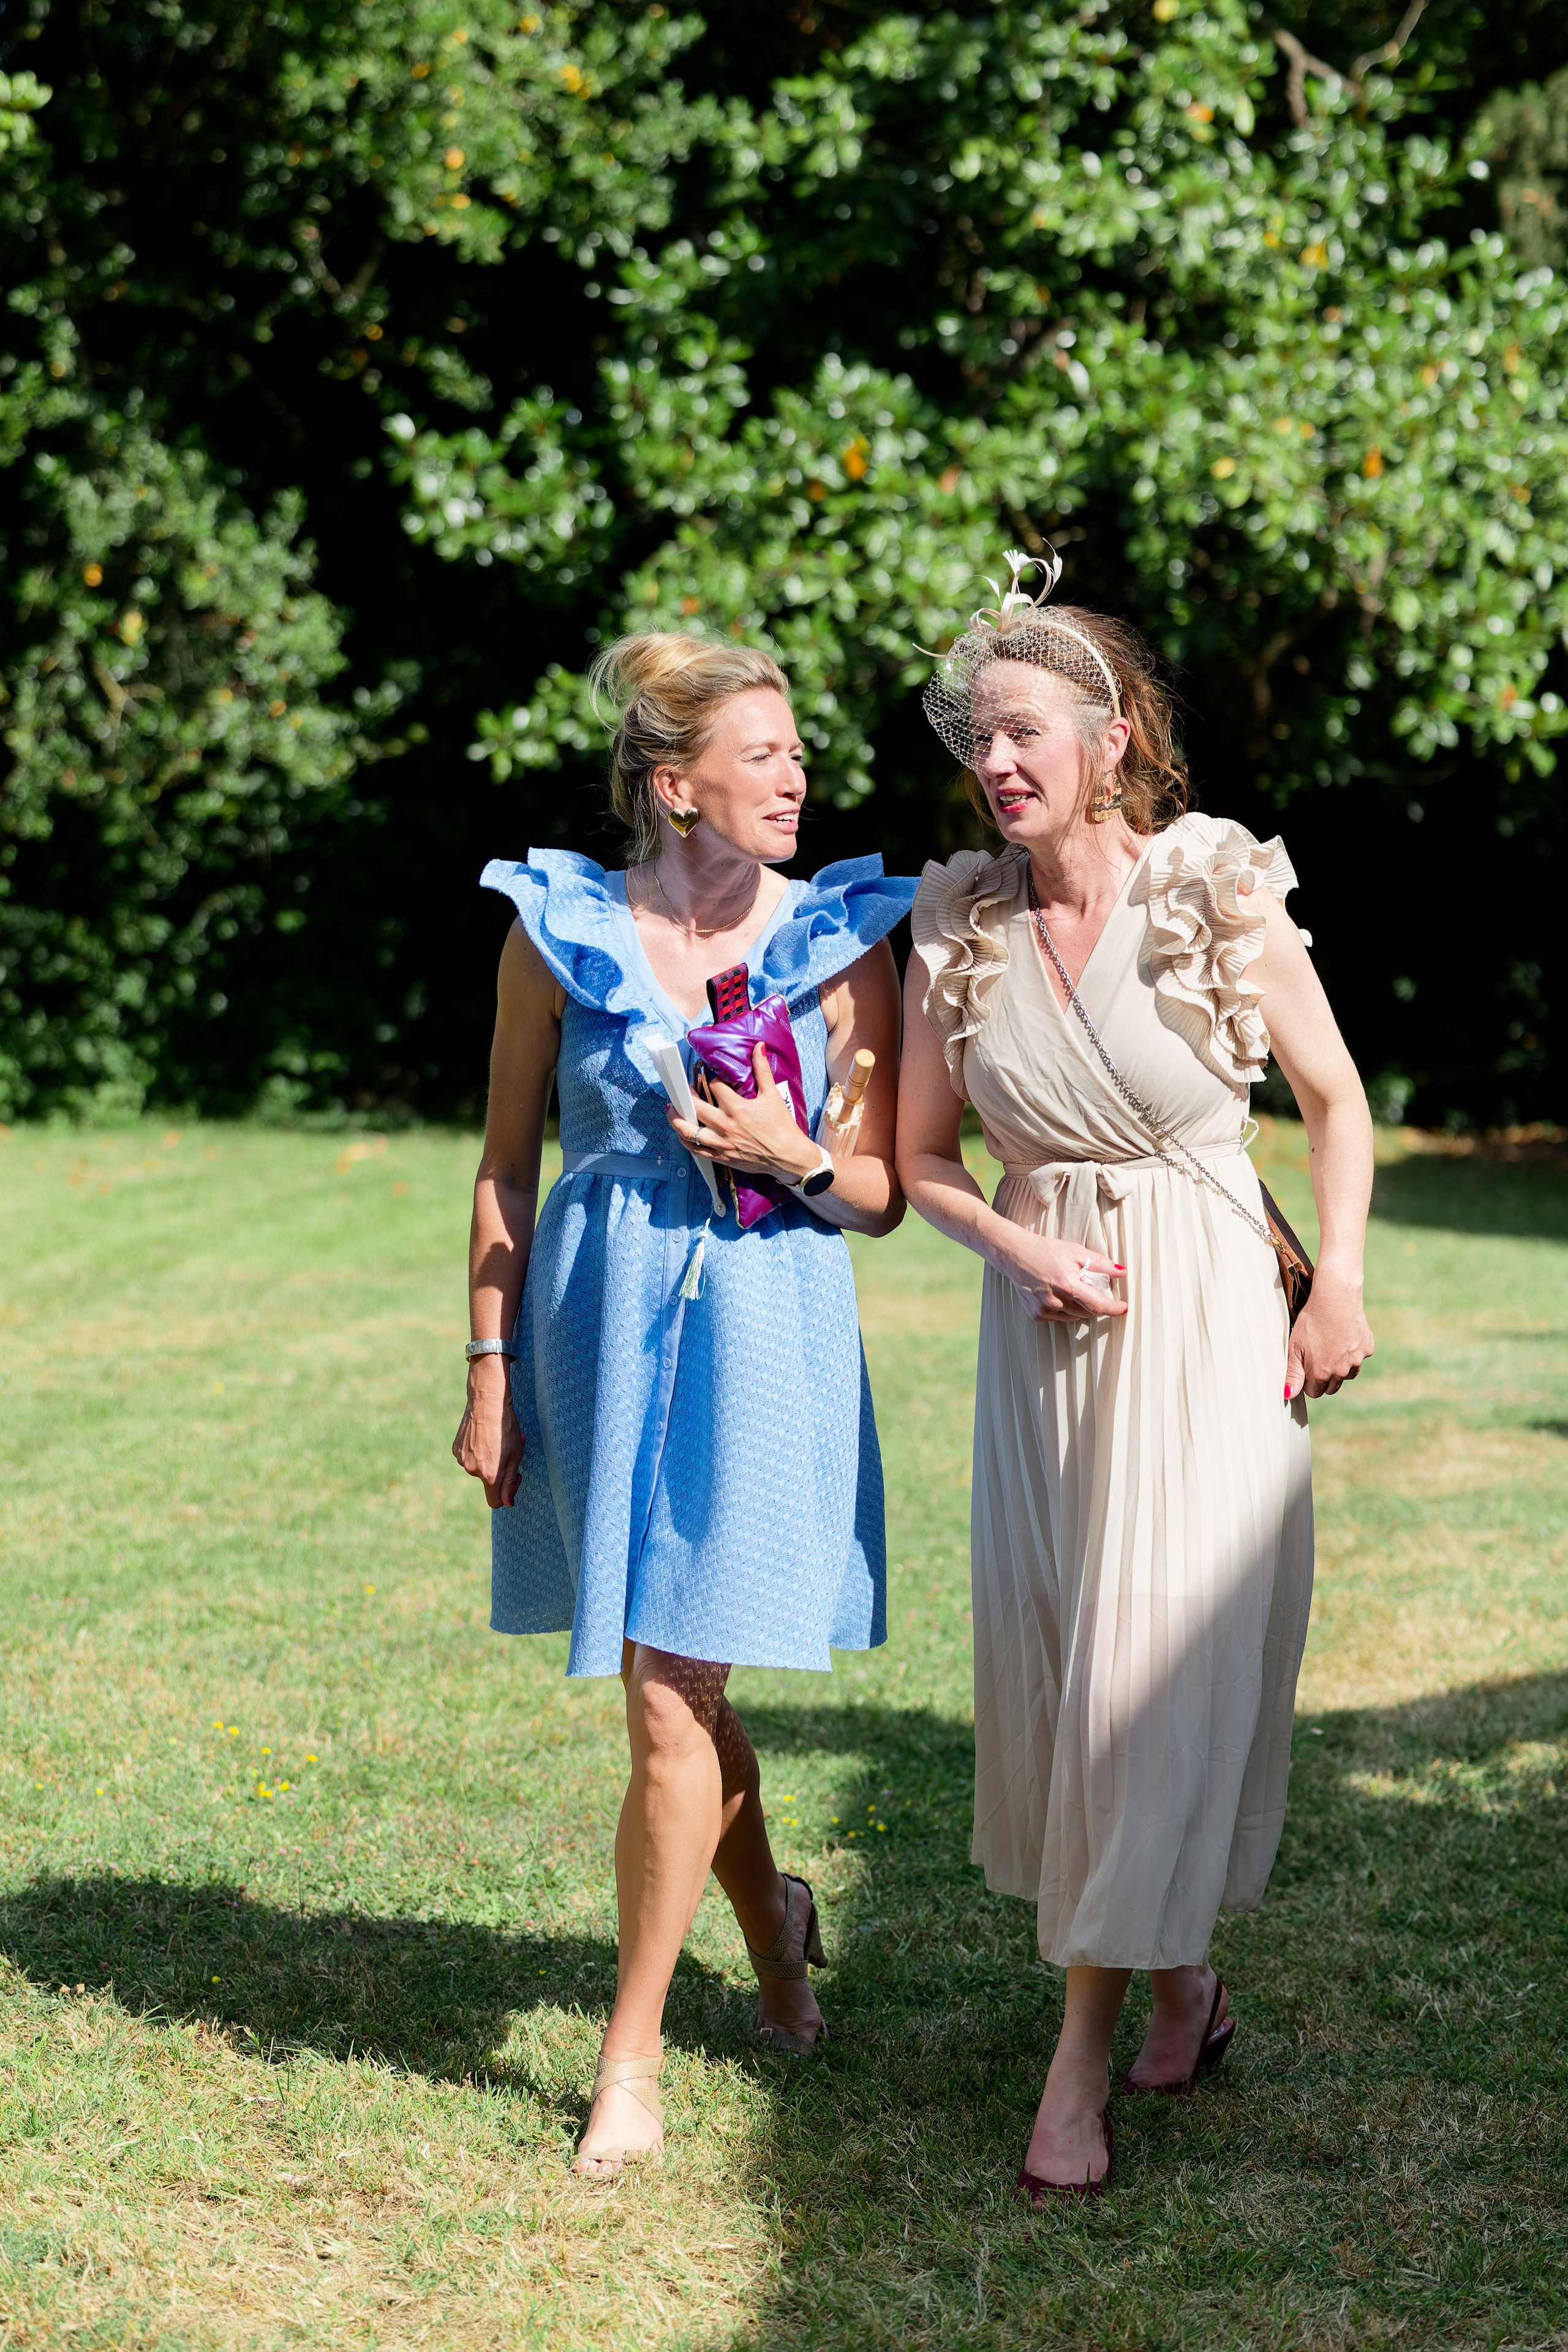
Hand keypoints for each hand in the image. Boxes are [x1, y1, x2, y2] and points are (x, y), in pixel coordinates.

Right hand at [452, 1355, 523, 1507]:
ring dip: (488, 1459)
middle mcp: (472, 1471)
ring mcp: (462, 1460)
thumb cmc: (506, 1427)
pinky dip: (477, 1451)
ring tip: (496, 1439)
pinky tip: (483, 1435)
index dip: (506, 1493)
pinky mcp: (455, 1450)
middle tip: (509, 1449)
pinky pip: (469, 1458)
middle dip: (499, 1470)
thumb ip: (510, 1482)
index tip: (514, 1476)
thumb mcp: (515, 1454)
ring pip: (478, 1469)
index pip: (495, 1502)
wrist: (486, 1401)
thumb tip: (508, 1504)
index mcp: (490, 1475)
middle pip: (488, 1482)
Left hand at [666, 1043, 816, 1184]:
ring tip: (672, 1110)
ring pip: (689, 1131)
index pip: (714, 1087)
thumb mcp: (772, 1095)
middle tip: (682, 1091)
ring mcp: (721, 1142)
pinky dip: (685, 1140)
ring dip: (676, 1119)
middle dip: (685, 1096)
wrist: (788, 1156)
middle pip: (695, 1107)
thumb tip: (758, 1048)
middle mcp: (725, 1125)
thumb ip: (762, 1070)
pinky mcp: (722, 1156)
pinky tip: (682, 1133)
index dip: (710, 1080)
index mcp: (737, 1108)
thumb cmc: (781, 1127)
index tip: (709, 1079)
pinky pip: (696, 1150)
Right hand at [997, 1231, 1128, 1322]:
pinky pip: (1059, 1318)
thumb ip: (1101, 1264)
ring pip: (1074, 1317)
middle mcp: (1055, 1301)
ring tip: (1071, 1289)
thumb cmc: (1046, 1250)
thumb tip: (1122, 1271)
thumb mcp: (1075, 1251)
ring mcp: (1044, 1310)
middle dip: (1095, 1304)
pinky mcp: (1036, 1314)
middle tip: (1092, 1289)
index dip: (1113, 1308)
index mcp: (1068, 1285)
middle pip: (1088, 1313)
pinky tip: (1056, 1294)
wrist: (1015, 1255)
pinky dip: (1064, 1309)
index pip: (1098, 1305)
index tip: (1123, 1307)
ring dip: (1079, 1307)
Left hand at [1285, 1271, 1372, 1400]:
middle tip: (1317, 1358)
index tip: (1306, 1368)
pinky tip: (1344, 1338)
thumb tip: (1288, 1395)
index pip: (1314, 1392)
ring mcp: (1357, 1361)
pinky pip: (1359, 1358)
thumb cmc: (1311, 1321)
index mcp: (1321, 1374)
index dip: (1308, 1382)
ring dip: (1339, 1368)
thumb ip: (1293, 1374)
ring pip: (1347, 1375)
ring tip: (1330, 1347)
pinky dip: (1353, 1353)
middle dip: (1323, 1379)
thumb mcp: (1295, 1347)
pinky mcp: (1367, 1349)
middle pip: (1331, 1387)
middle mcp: (1341, 1372)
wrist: (1336, 1299)